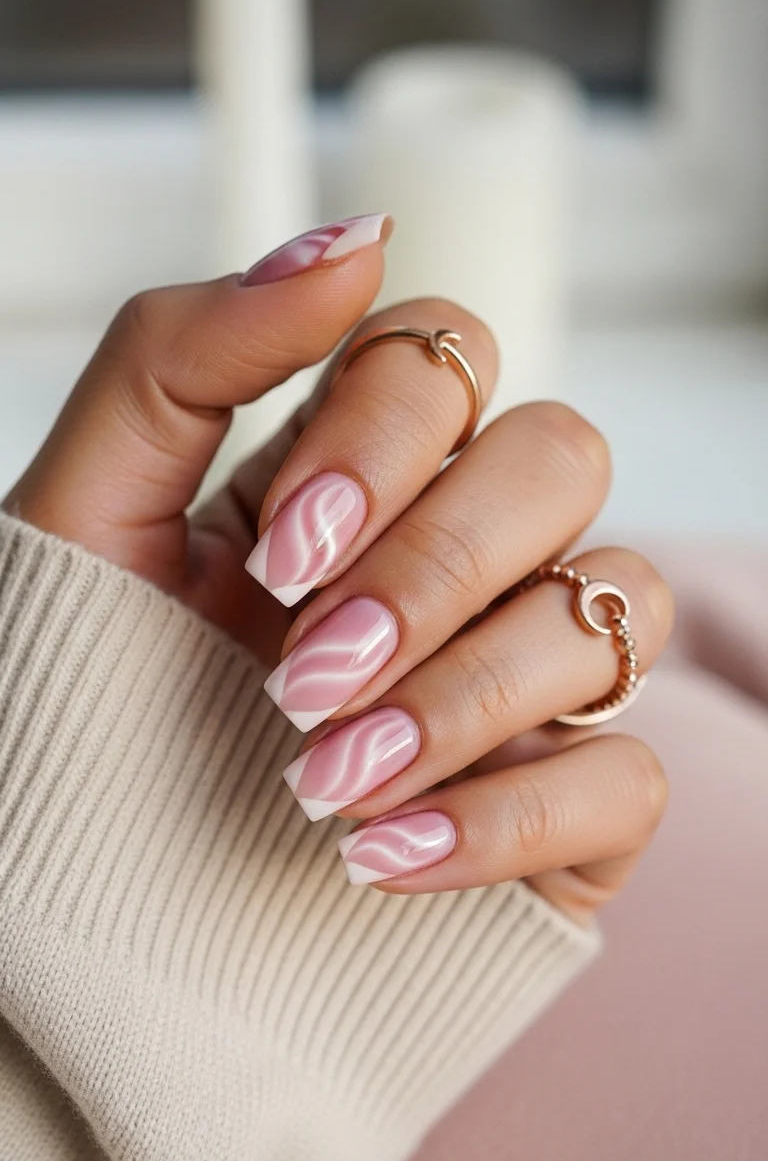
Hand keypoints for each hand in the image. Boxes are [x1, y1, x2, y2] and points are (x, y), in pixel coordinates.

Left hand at [6, 215, 672, 921]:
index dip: (384, 441)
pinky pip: (626, 776)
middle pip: (561, 458)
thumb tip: (354, 241)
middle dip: (436, 567)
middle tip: (302, 677)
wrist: (87, 919)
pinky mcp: (564, 812)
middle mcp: (458, 560)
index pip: (447, 358)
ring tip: (323, 782)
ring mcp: (524, 682)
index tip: (274, 561)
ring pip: (616, 607)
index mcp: (349, 476)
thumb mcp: (85, 520)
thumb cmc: (77, 716)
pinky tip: (380, 858)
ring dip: (467, 695)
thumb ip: (186, 354)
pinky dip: (505, 818)